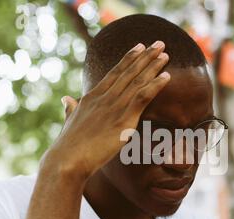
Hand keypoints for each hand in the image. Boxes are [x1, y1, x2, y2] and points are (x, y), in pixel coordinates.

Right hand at [44, 41, 169, 179]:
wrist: (67, 160)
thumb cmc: (68, 145)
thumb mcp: (69, 121)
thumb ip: (71, 109)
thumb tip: (66, 99)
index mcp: (92, 97)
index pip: (114, 73)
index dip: (128, 59)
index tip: (139, 47)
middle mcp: (104, 98)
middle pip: (128, 72)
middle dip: (145, 56)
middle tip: (159, 43)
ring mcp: (114, 107)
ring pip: (137, 81)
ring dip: (153, 66)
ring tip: (165, 53)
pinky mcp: (123, 119)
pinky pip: (142, 97)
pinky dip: (155, 86)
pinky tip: (166, 76)